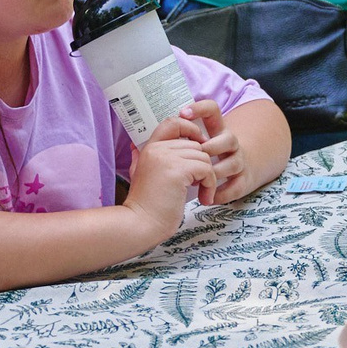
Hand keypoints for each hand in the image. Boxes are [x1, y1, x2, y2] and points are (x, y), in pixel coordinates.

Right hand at [125, 122, 217, 239]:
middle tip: (199, 184)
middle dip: (202, 165)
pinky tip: (204, 198)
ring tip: (202, 193)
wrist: (140, 225)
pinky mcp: (178, 171)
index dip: (190, 129)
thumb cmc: (145, 206)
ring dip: (208, 177)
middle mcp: (158, 149)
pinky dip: (210, 184)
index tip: (198, 147)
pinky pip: (206, 169)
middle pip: (195, 144)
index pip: (173, 123)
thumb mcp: (138, 175)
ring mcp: (167, 158)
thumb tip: (135, 146)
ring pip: (203, 156)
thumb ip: (140, 159)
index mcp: (149, 148)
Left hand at [181, 101, 246, 203]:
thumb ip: (178, 140)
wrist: (235, 175)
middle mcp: (230, 143)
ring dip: (214, 173)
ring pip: (233, 163)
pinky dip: (221, 193)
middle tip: (194, 158)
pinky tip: (207, 197)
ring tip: (196, 182)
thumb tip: (147, 141)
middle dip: (210, 148)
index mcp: (216, 130)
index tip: (183, 113)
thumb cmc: (206, 160)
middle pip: (228, 138)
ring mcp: (239, 161)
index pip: (212, 110)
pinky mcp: (243, 180)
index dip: (200, 108)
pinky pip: (235, 186)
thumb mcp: (196, 145)